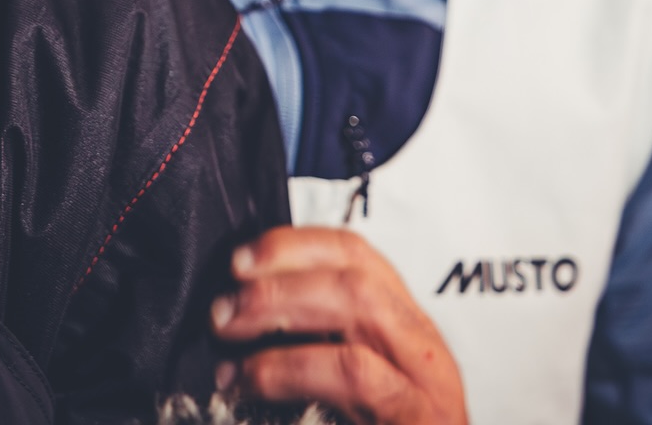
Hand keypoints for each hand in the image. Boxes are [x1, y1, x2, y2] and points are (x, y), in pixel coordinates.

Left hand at [210, 226, 467, 424]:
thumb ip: (312, 345)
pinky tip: (252, 378)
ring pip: (360, 305)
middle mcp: (423, 345)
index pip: (354, 251)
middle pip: (354, 272)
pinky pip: (354, 373)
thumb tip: (238, 311)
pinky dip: (294, 366)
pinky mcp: (419, 418)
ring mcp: (428, 384)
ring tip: (229, 331)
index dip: (294, 243)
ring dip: (281, 307)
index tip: (240, 257)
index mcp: (403, 326)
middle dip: (279, 275)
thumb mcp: (344, 392)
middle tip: (222, 305)